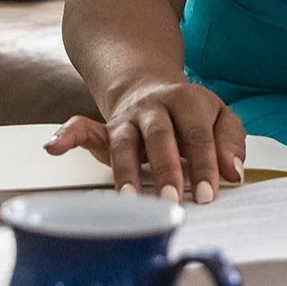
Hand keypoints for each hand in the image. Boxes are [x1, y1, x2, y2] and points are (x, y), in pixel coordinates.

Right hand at [45, 78, 245, 203]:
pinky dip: (66, 136)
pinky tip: (53, 148)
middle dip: (166, 168)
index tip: (207, 193)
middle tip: (172, 199)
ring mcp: (126, 118)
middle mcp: (154, 108)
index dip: (204, 164)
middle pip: (160, 136)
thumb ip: (230, 142)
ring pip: (123, 142)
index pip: (197, 135)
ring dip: (125, 170)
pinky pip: (81, 128)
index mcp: (187, 101)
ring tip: (129, 198)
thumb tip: (233, 172)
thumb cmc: (190, 113)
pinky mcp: (104, 129)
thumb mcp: (220, 117)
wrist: (150, 86)